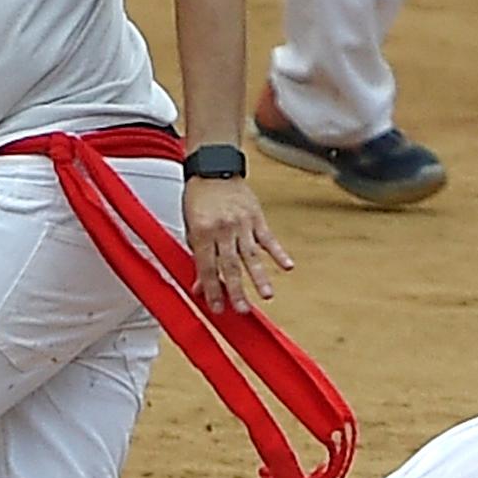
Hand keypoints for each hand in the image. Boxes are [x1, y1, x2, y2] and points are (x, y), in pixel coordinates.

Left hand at [182, 177, 294, 312]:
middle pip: (230, 265)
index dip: (212, 289)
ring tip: (267, 295)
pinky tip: (286, 266)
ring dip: (259, 277)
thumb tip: (199, 285)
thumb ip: (197, 256)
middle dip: (236, 290)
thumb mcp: (190, 227)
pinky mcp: (257, 217)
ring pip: (251, 255)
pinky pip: (268, 238)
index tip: (218, 307)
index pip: (207, 267)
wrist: (214, 169)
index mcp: (202, 232)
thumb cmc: (199, 198)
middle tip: (242, 309)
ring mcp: (242, 223)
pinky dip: (278, 253)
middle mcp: (223, 229)